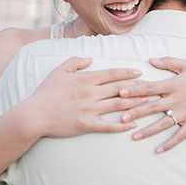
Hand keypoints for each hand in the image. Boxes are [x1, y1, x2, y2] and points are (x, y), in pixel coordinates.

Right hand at [24, 57, 147, 138]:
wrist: (33, 115)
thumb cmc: (45, 93)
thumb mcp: (58, 71)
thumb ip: (75, 62)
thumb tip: (90, 58)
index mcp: (84, 79)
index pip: (111, 74)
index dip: (127, 73)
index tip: (139, 73)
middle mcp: (90, 93)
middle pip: (118, 89)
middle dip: (137, 88)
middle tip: (152, 87)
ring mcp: (89, 109)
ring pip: (117, 106)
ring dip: (135, 104)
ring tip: (148, 103)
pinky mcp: (86, 125)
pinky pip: (108, 126)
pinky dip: (121, 126)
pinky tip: (133, 125)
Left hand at [118, 57, 185, 152]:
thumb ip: (168, 62)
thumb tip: (150, 59)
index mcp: (174, 84)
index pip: (150, 87)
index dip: (135, 90)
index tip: (120, 93)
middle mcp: (178, 99)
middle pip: (153, 107)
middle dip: (136, 112)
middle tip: (121, 118)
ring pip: (163, 124)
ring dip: (148, 130)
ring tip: (134, 136)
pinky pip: (179, 136)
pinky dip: (169, 144)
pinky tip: (158, 150)